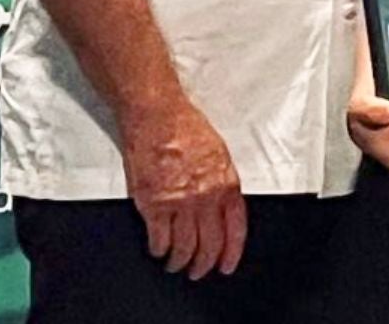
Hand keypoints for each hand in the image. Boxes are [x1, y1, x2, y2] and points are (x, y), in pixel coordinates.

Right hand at [121, 98, 246, 278]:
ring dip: (179, 261)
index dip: (231, 253)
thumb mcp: (219, 155)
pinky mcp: (152, 204)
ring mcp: (178, 203)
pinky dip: (158, 249)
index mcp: (226, 184)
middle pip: (209, 244)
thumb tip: (223, 208)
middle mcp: (205, 197)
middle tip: (199, 271)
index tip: (226, 265)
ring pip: (183, 247)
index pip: (235, 229)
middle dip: (204, 263)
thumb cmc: (186, 129)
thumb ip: (222, 184)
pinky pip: (158, 238)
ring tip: (176, 264)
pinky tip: (158, 250)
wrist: (157, 118)